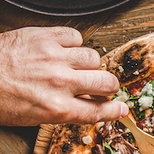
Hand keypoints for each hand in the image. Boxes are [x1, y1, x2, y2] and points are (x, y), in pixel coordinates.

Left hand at [0, 27, 127, 125]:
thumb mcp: (32, 117)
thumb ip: (65, 112)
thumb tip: (90, 107)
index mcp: (56, 108)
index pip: (98, 111)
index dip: (114, 110)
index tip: (121, 108)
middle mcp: (59, 83)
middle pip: (105, 82)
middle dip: (106, 86)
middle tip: (101, 86)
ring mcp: (53, 58)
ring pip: (94, 57)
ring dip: (89, 63)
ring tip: (76, 66)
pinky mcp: (44, 36)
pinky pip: (75, 36)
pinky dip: (73, 43)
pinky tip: (63, 50)